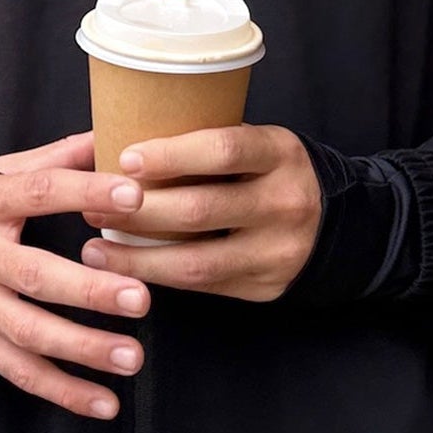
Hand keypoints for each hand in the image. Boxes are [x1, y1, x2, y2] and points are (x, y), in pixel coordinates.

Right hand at [0, 130, 152, 420]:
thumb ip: (55, 160)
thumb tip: (111, 135)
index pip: (39, 193)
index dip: (85, 191)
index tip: (134, 196)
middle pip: (34, 275)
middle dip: (89, 290)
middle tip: (141, 298)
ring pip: (27, 332)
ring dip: (82, 349)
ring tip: (132, 357)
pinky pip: (18, 371)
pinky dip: (62, 391)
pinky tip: (104, 403)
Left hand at [79, 125, 321, 302]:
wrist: (340, 223)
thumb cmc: (274, 173)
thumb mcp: (258, 144)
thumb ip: (209, 145)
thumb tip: (123, 146)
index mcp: (280, 153)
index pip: (223, 150)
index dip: (171, 154)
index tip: (124, 159)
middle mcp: (284, 202)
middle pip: (200, 210)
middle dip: (137, 210)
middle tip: (91, 204)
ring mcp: (277, 251)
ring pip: (196, 261)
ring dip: (137, 257)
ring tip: (94, 249)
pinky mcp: (265, 288)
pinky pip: (203, 286)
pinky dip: (160, 276)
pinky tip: (127, 270)